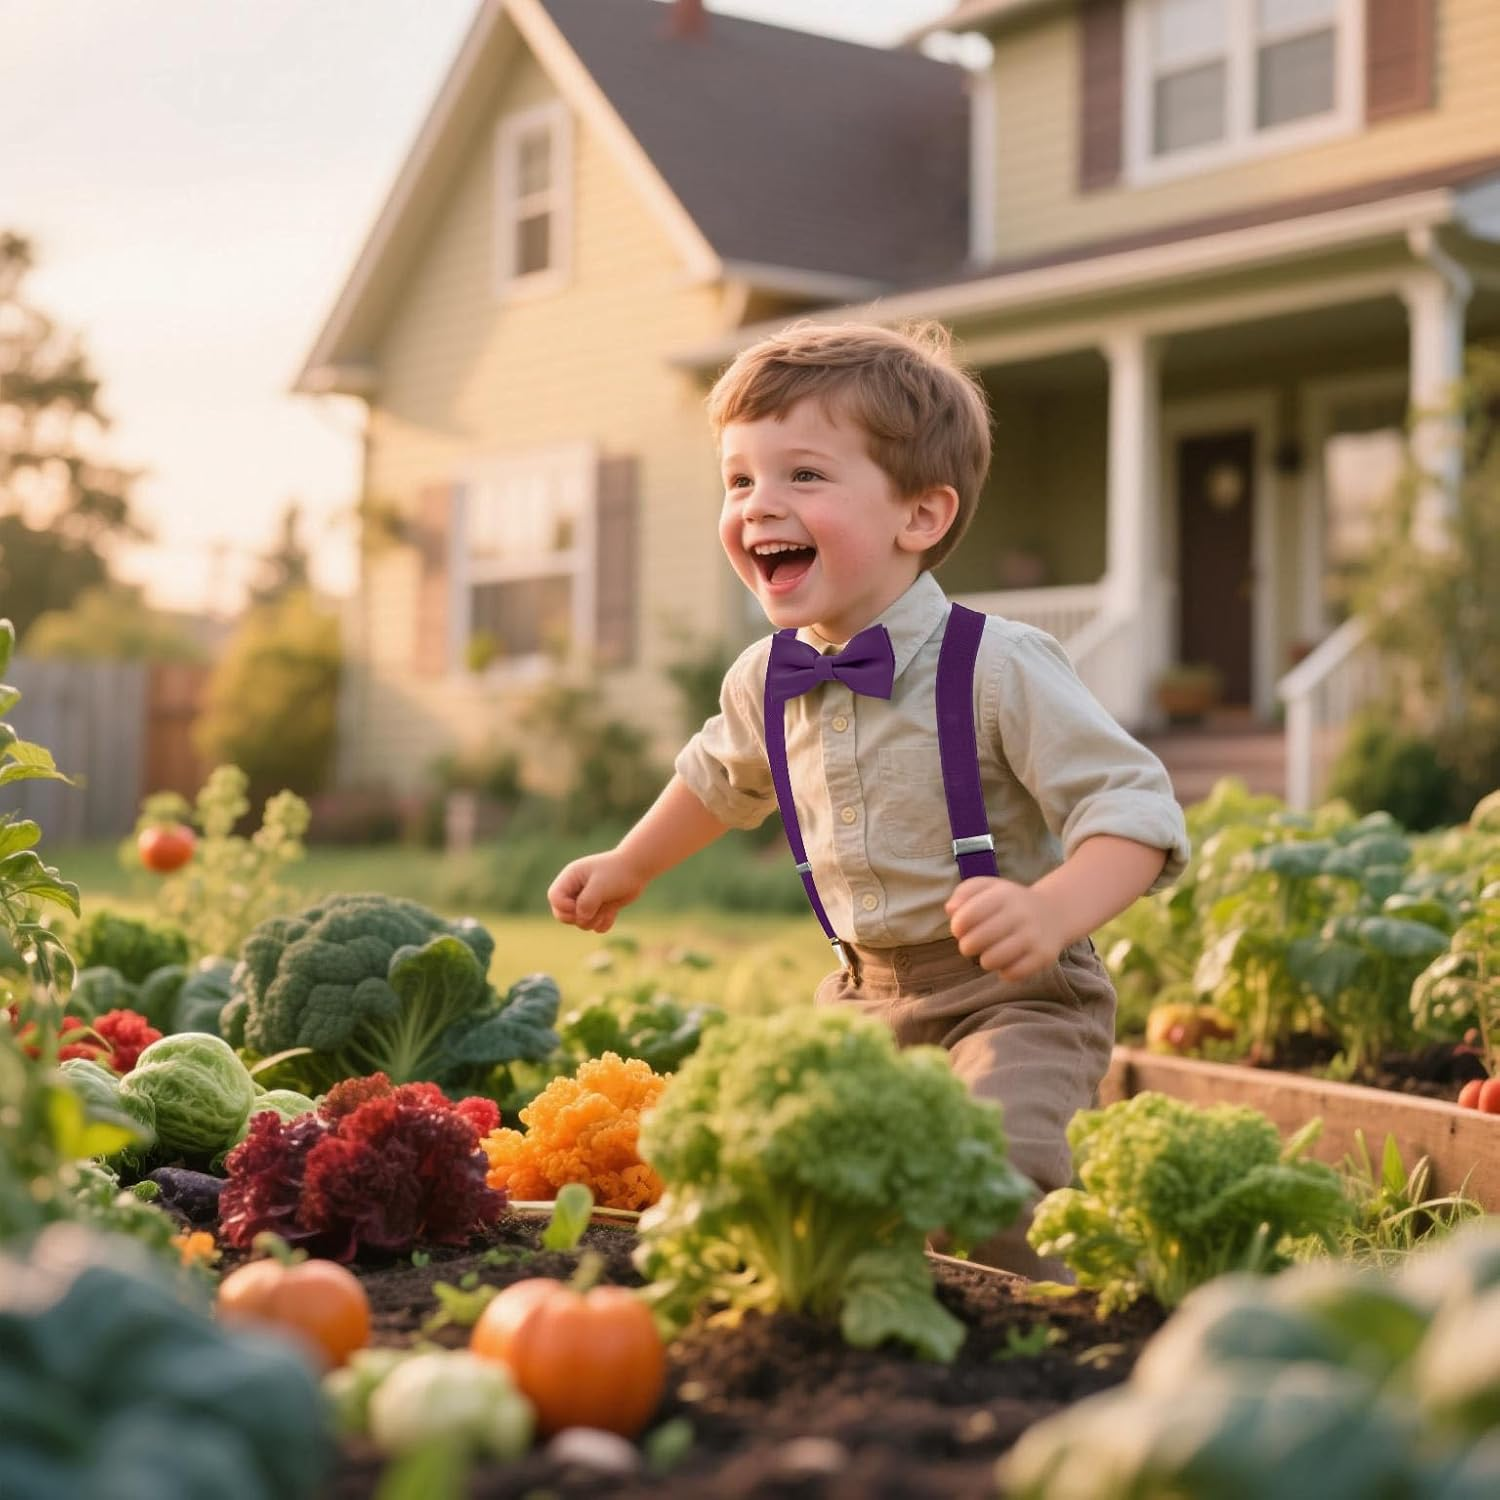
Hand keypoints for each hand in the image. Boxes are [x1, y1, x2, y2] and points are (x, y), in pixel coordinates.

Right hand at [548, 851, 646, 933]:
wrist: (637, 869)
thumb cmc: (618, 873)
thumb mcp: (600, 886)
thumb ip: (586, 903)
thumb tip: (581, 919)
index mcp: (570, 877)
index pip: (554, 897)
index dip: (564, 907)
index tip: (579, 906)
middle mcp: (575, 889)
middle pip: (562, 914)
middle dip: (578, 917)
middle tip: (593, 911)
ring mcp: (587, 900)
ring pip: (580, 922)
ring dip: (594, 920)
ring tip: (607, 907)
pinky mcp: (599, 909)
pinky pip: (595, 925)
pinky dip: (603, 922)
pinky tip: (612, 911)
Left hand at [945, 876, 1067, 981]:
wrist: (1054, 913)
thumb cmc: (1010, 902)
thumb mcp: (988, 888)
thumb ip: (964, 893)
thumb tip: (951, 909)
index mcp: (1003, 894)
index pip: (967, 916)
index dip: (957, 927)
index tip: (960, 930)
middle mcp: (1020, 914)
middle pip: (975, 941)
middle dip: (967, 946)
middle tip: (973, 944)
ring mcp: (1033, 936)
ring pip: (991, 961)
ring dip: (985, 960)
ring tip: (989, 954)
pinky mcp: (1043, 956)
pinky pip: (1012, 974)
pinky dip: (1005, 971)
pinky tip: (1007, 962)